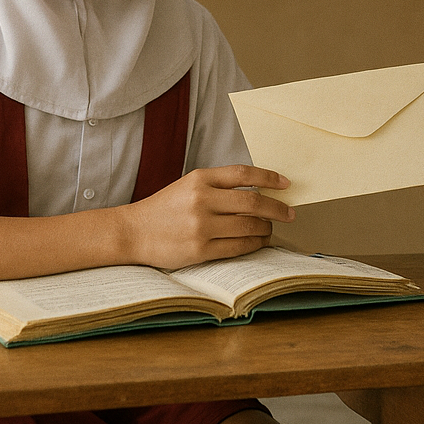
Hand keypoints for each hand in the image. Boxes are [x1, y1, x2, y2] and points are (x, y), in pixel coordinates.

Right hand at [120, 165, 294, 269]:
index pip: (243, 173)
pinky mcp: (199, 249)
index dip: (269, 177)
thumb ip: (218, 186)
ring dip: (266, 228)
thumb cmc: (164, 208)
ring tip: (271, 228)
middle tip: (289, 212)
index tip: (286, 183)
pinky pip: (237, 247)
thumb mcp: (189, 185)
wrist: (133, 232)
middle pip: (252, 202)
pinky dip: (254, 244)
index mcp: (200, 178)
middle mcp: (202, 200)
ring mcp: (201, 226)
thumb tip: (257, 191)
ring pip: (248, 226)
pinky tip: (259, 242)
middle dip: (276, 208)